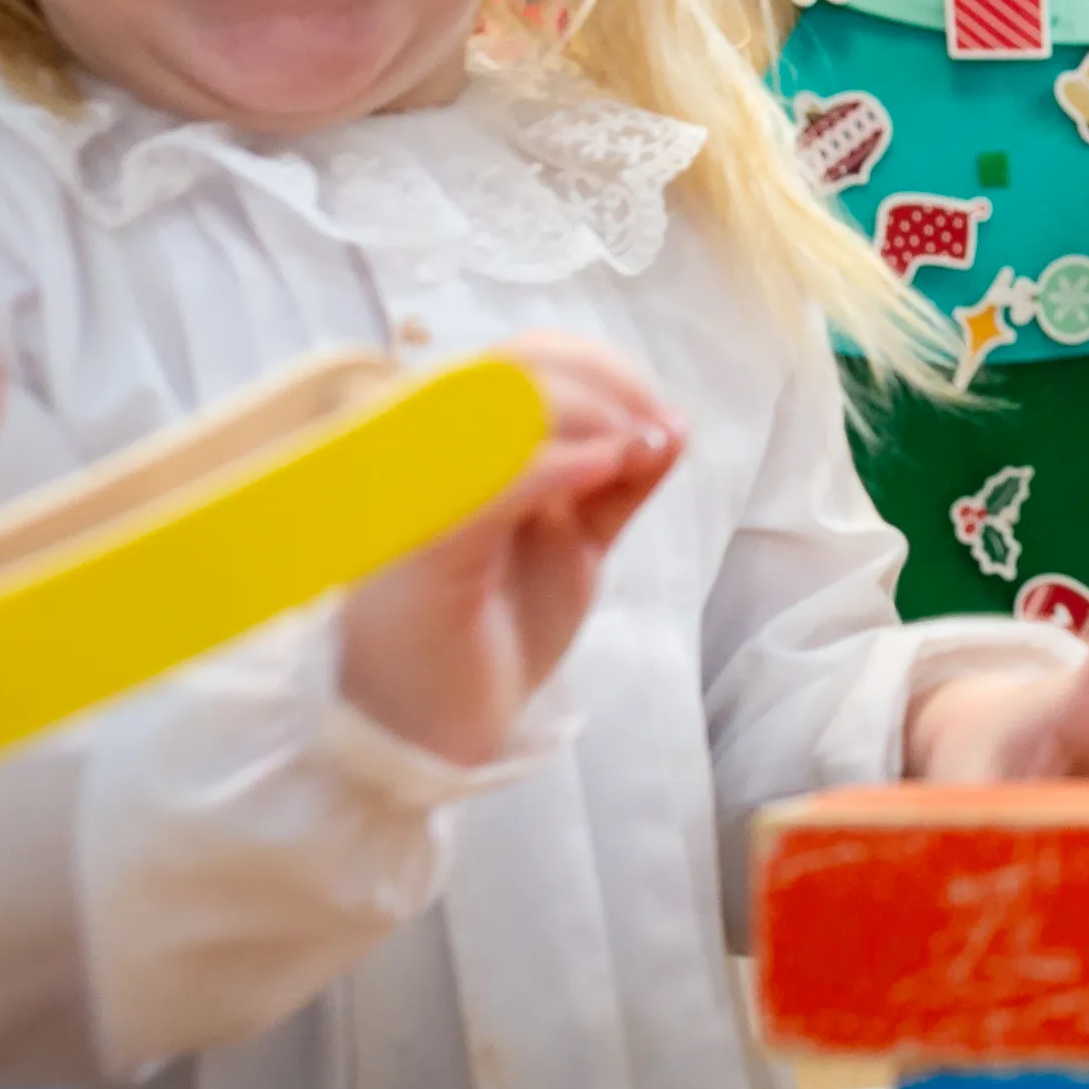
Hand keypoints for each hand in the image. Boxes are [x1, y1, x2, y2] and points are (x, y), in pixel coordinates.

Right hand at [338, 333, 684, 766]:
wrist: (436, 728)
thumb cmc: (496, 631)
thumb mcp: (574, 543)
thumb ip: (612, 484)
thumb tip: (670, 425)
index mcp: (455, 447)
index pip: (521, 360)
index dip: (603, 371)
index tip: (664, 418)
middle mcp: (425, 457)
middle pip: (512, 366)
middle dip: (607, 386)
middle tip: (660, 433)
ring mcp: (419, 496)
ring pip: (497, 406)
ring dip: (590, 414)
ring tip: (639, 452)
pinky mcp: (428, 549)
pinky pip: (488, 482)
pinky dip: (557, 463)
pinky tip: (609, 468)